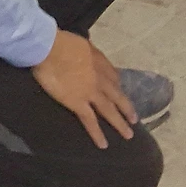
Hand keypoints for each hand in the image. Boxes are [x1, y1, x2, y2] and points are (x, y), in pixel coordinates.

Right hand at [32, 30, 134, 147]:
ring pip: (109, 110)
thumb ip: (85, 49)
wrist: (50, 47)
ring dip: (120, 123)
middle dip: (126, 108)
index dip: (117, 86)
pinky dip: (97, 134)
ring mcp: (90, 92)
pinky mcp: (78, 103)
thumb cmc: (60, 42)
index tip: (120, 92)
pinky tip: (104, 144)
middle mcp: (99, 78)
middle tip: (136, 119)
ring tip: (129, 134)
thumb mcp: (80, 42)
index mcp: (99, 61)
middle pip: (117, 95)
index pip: (113, 76)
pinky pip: (90, 121)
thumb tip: (85, 50)